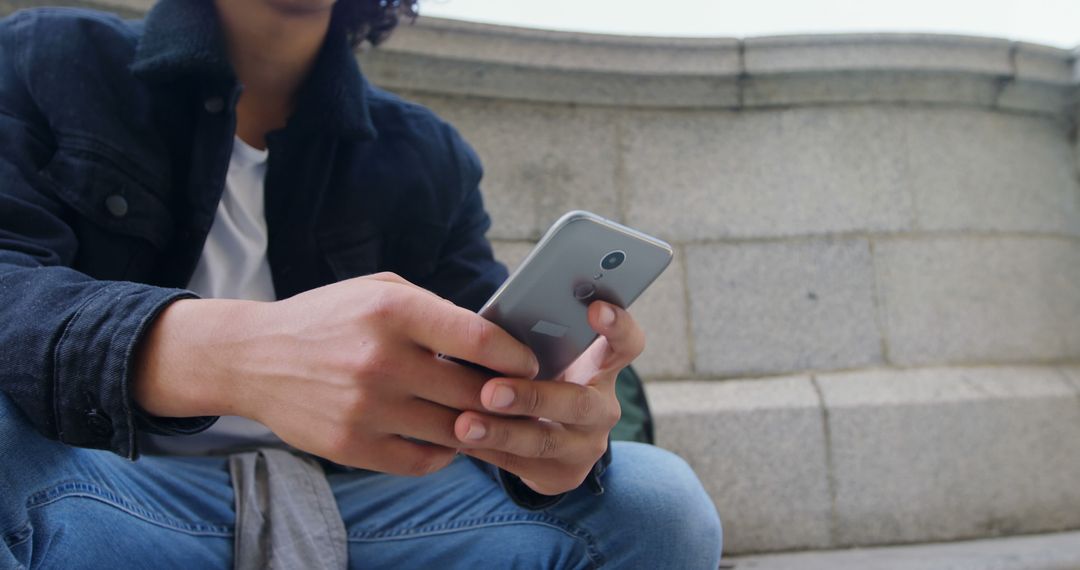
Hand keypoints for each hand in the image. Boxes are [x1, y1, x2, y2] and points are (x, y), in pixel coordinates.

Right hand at [134, 272, 537, 475]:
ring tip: (481, 416)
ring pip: (454, 431)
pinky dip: (443, 452)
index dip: (516, 356)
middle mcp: (380, 360)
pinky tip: (443, 435)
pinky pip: (424, 461)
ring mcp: (365, 409)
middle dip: (504, 397)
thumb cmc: (328, 319)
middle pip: (474, 393)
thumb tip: (496, 340)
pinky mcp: (351, 447)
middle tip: (517, 397)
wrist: (253, 358)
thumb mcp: (379, 290)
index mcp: (392, 311)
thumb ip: (436, 310)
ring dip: (476, 426)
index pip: (479, 340)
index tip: (528, 364)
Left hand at [453, 301, 644, 495]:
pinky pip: (520, 465)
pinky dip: (486, 451)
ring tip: (464, 425)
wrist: (550, 438)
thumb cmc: (541, 375)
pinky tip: (457, 439)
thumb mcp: (547, 356)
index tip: (596, 307)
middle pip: (579, 403)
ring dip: (501, 433)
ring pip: (545, 442)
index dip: (618, 326)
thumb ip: (534, 340)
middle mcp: (602, 408)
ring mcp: (586, 446)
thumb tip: (488, 324)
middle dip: (532, 398)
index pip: (627, 344)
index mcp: (603, 367)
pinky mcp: (563, 475)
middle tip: (491, 391)